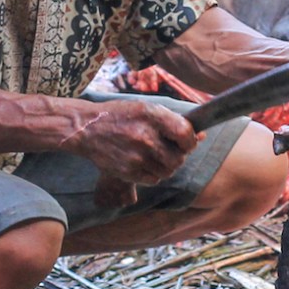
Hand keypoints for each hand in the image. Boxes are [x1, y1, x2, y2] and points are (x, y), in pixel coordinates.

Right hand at [63, 99, 199, 207]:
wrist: (87, 129)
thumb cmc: (120, 116)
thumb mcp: (146, 109)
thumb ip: (172, 121)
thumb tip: (201, 136)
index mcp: (151, 116)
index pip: (185, 134)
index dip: (191, 141)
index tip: (187, 142)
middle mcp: (145, 137)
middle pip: (179, 158)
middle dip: (178, 156)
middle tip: (168, 150)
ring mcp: (136, 157)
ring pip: (168, 171)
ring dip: (166, 166)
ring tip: (153, 156)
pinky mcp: (128, 172)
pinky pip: (154, 180)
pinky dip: (154, 174)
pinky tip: (144, 163)